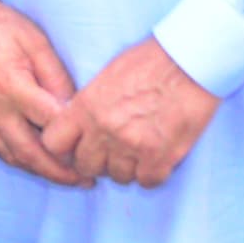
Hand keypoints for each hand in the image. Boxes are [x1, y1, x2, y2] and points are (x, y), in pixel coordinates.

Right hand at [0, 0, 84, 183]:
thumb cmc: (0, 26)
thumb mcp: (37, 43)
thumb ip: (56, 77)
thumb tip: (74, 108)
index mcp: (12, 86)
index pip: (49, 124)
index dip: (72, 141)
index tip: (93, 150)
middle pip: (29, 152)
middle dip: (58, 172)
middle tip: (83, 181)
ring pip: (11, 156)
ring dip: (38, 171)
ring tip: (64, 178)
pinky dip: (17, 160)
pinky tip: (34, 162)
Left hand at [51, 36, 220, 186]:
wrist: (189, 61)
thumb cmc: (151, 62)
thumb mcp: (107, 76)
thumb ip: (89, 104)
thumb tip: (79, 126)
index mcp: (86, 106)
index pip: (53, 144)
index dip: (65, 149)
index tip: (78, 147)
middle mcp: (103, 129)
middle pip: (85, 166)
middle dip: (97, 162)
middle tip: (113, 152)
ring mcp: (131, 145)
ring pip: (117, 177)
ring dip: (127, 168)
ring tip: (139, 151)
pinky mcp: (160, 156)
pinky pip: (147, 181)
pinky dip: (152, 174)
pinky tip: (157, 159)